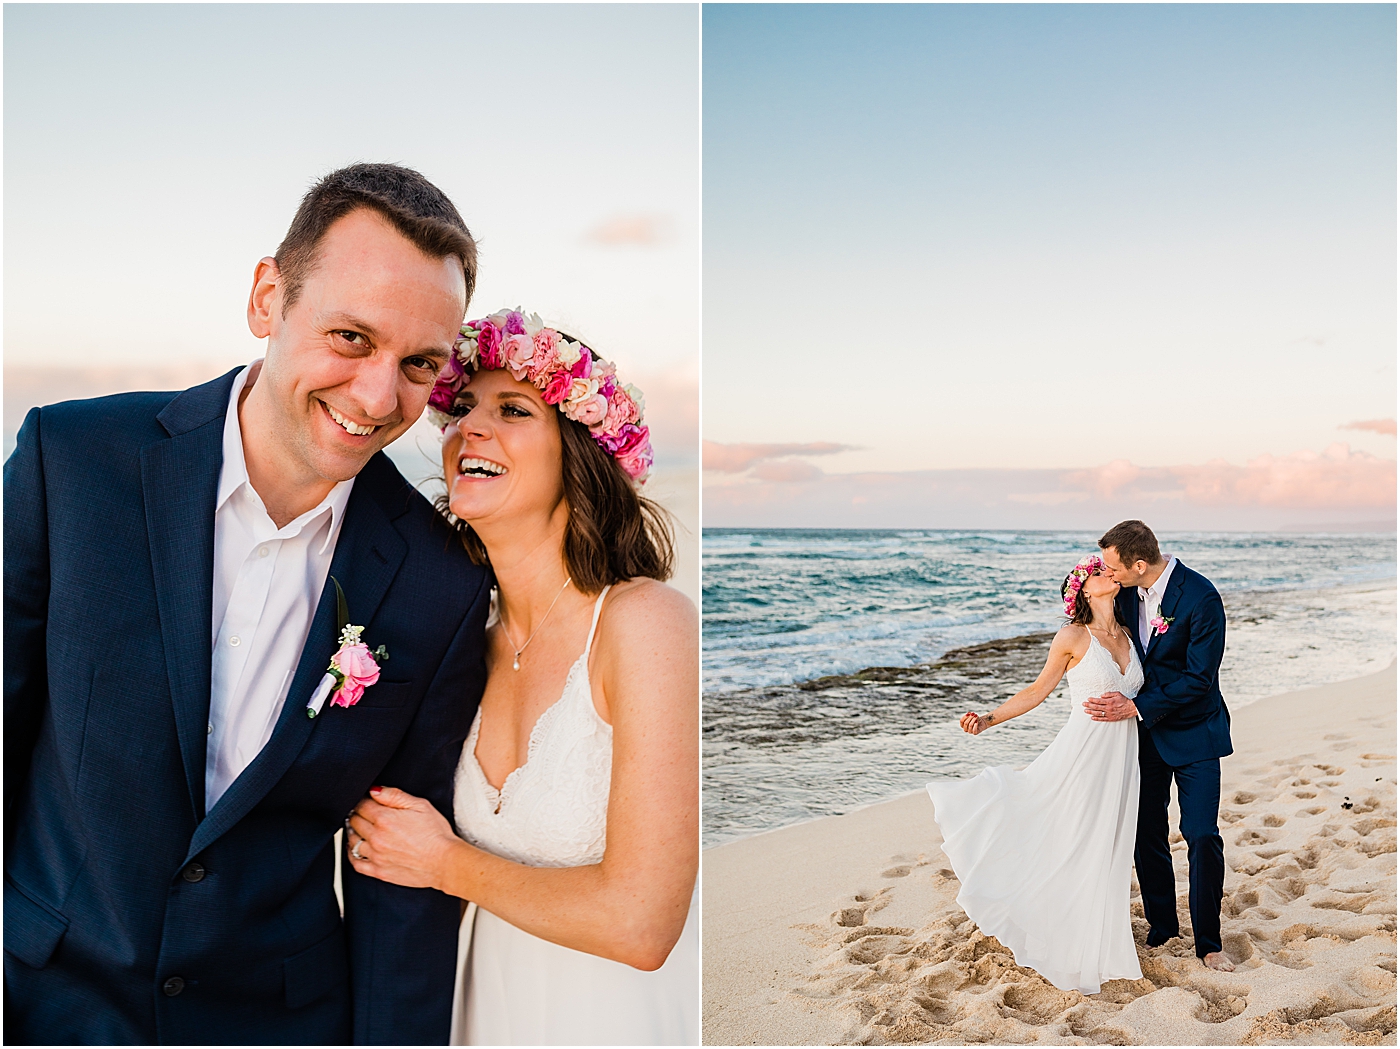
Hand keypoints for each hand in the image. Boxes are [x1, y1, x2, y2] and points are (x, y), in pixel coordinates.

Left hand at [346, 786, 460, 889]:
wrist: (444, 862)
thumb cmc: (436, 834)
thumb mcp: (421, 805)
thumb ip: (395, 795)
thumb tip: (375, 790)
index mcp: (385, 819)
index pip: (361, 805)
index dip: (363, 800)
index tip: (367, 801)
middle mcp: (376, 837)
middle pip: (354, 821)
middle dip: (357, 814)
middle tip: (363, 813)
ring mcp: (376, 856)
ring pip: (351, 841)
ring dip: (353, 832)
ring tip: (358, 828)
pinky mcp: (378, 871)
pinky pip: (355, 863)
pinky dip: (351, 854)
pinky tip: (355, 848)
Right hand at [960, 711, 992, 734]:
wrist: (982, 722)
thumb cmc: (976, 719)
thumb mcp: (972, 715)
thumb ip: (970, 714)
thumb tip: (969, 713)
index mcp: (963, 725)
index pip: (961, 721)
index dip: (965, 717)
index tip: (969, 713)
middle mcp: (965, 729)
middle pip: (965, 723)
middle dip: (970, 717)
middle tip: (974, 714)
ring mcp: (970, 732)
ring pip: (970, 726)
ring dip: (973, 720)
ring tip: (976, 716)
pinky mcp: (975, 733)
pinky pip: (974, 730)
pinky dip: (975, 725)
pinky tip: (977, 722)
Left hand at [1083, 691, 1137, 721]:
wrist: (1132, 708)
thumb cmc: (1124, 700)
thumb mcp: (1117, 694)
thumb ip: (1109, 694)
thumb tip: (1102, 695)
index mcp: (1109, 701)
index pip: (1098, 700)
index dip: (1092, 700)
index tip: (1088, 699)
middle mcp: (1108, 708)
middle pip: (1096, 707)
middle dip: (1089, 705)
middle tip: (1084, 704)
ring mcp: (1109, 714)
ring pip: (1098, 713)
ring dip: (1091, 712)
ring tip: (1086, 711)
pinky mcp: (1111, 718)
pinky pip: (1102, 719)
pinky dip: (1097, 718)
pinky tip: (1092, 717)